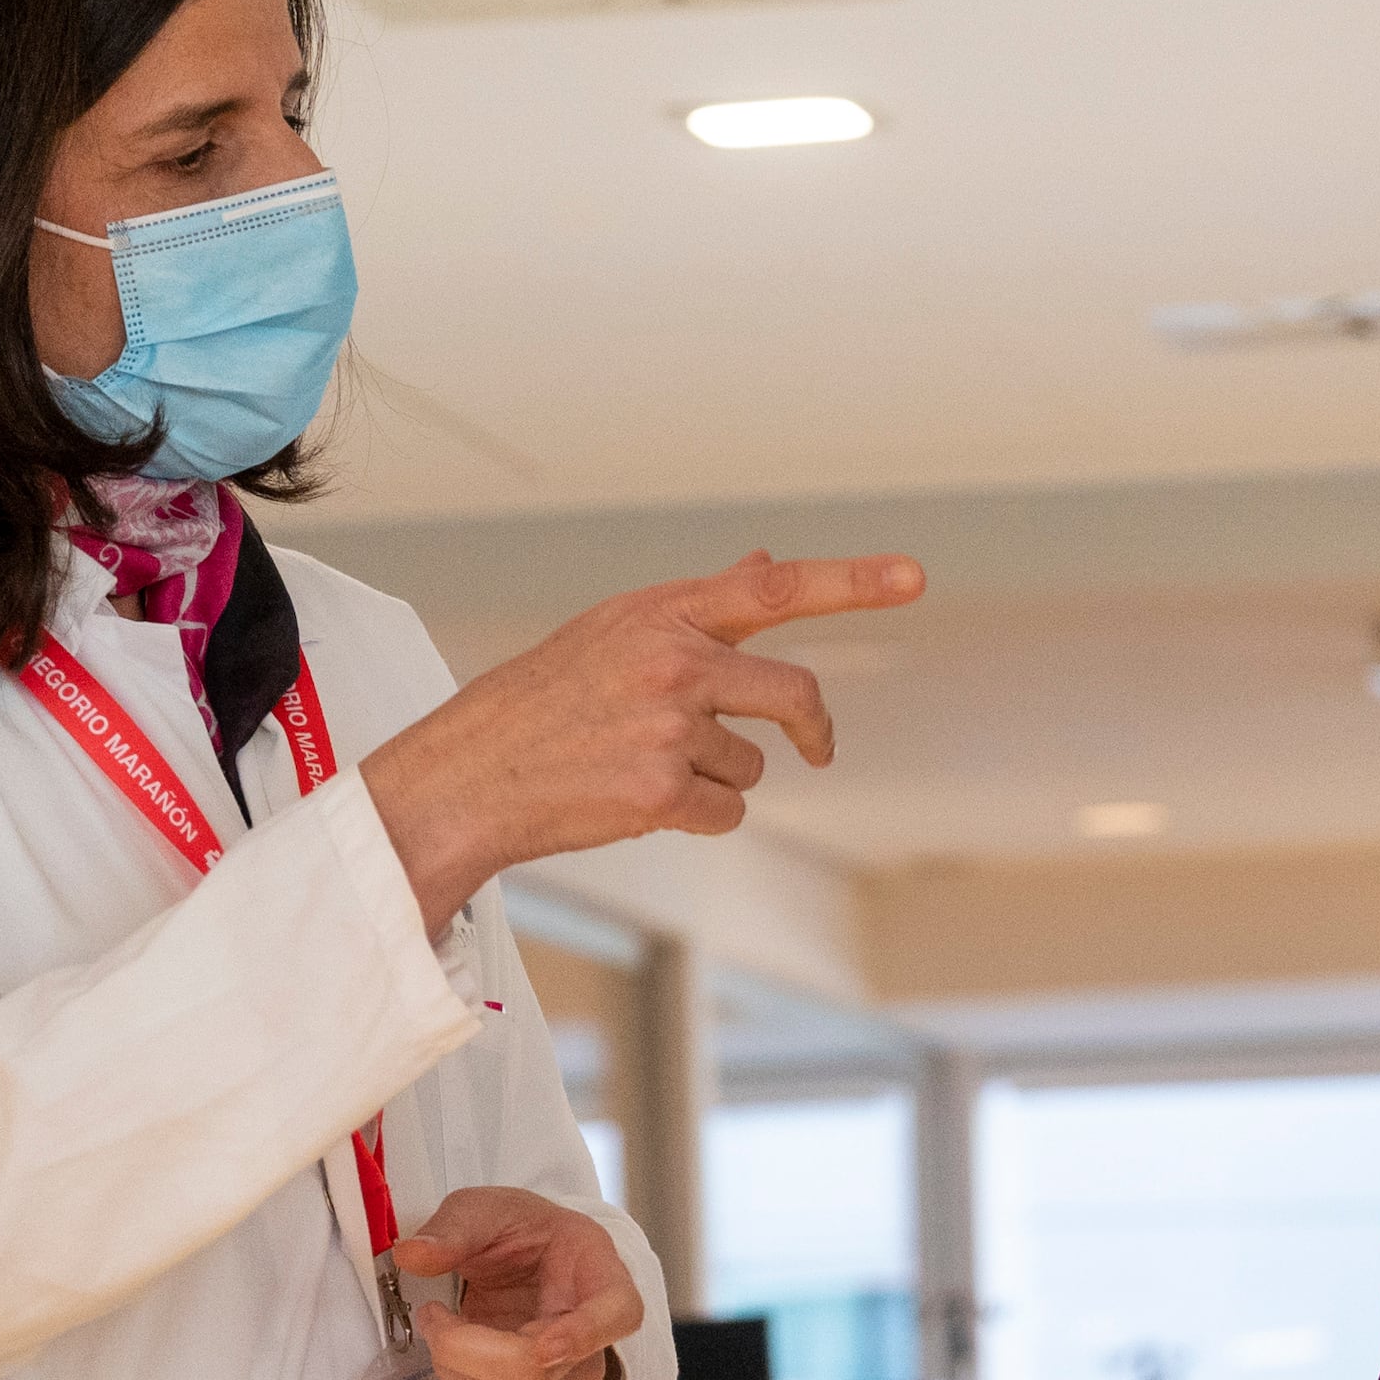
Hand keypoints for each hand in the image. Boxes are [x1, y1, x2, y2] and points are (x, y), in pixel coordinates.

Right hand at [359, 550, 923, 920]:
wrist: (464, 778)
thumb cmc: (542, 700)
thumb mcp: (613, 631)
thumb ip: (701, 607)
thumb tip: (766, 564)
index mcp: (661, 613)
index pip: (777, 588)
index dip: (853, 581)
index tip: (914, 576)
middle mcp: (671, 662)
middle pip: (794, 693)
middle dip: (812, 727)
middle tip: (818, 747)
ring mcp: (667, 727)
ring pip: (754, 760)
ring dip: (720, 774)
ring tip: (645, 766)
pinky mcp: (661, 791)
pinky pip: (729, 809)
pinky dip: (700, 815)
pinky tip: (639, 801)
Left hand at [392, 1184, 647, 1379]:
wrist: (518, 1262)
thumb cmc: (517, 1235)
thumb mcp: (485, 1210)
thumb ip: (453, 1228)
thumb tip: (414, 1255)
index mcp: (597, 1273)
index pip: (619, 1314)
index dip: (586, 1335)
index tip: (544, 1344)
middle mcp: (596, 1336)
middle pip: (541, 1374)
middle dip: (466, 1352)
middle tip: (434, 1318)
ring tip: (442, 1340)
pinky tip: (452, 1377)